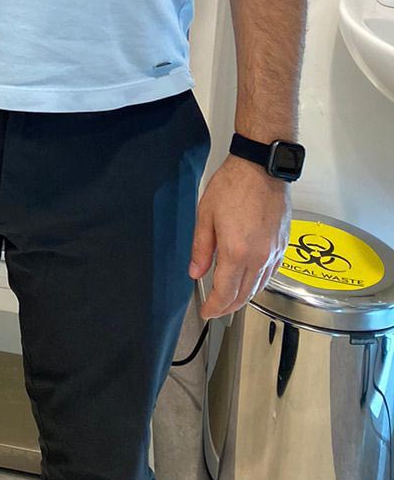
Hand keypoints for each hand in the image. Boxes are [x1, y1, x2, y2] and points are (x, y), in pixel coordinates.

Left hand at [189, 155, 290, 318]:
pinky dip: (259, 284)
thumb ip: (201, 248)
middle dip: (228, 307)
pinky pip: (272, 274)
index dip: (214, 307)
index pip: (225, 293)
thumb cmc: (233, 185)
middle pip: (244, 295)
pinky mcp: (283, 245)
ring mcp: (273, 252)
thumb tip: (195, 271)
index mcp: (237, 252)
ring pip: (259, 287)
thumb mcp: (206, 215)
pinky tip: (252, 281)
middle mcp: (259, 257)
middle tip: (216, 310)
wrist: (261, 168)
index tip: (206, 312)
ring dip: (244, 298)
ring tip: (231, 300)